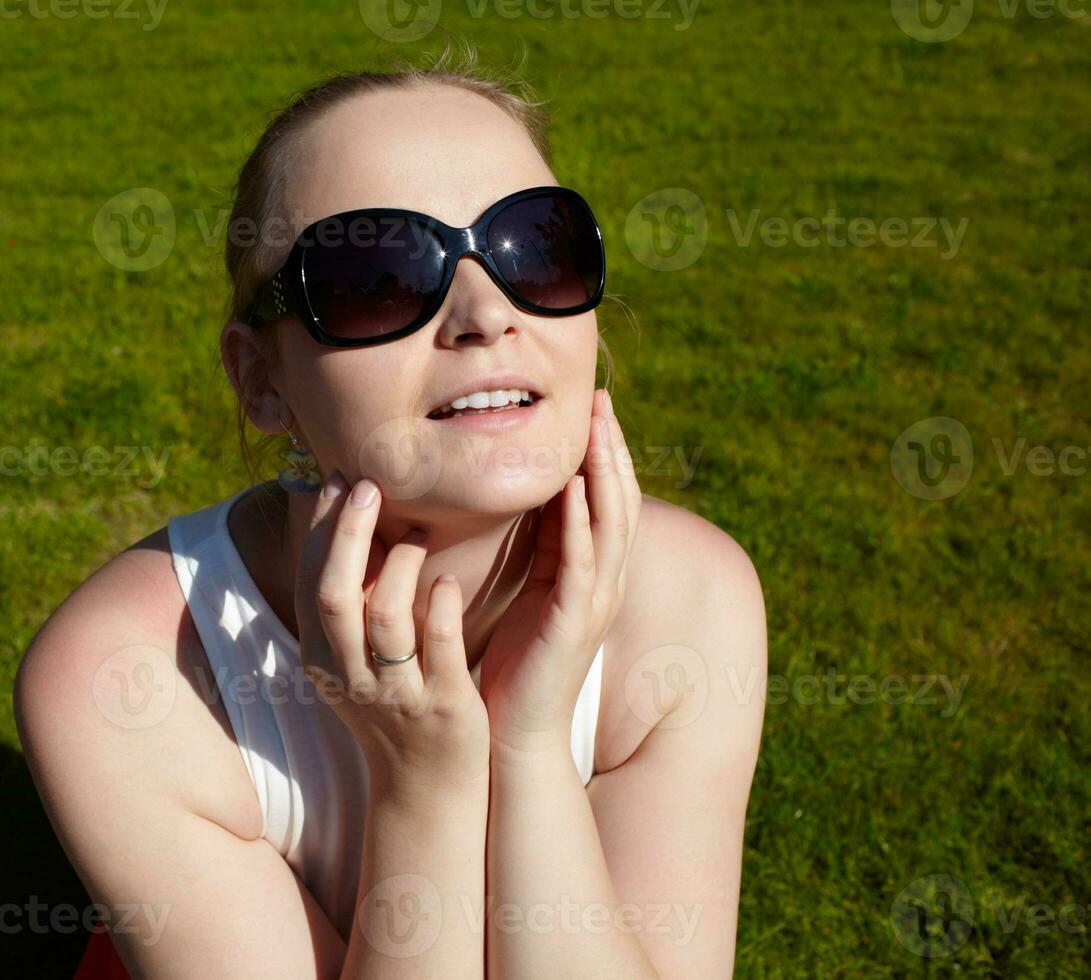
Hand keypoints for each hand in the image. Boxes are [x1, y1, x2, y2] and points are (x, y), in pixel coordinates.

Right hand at [294, 472, 490, 799]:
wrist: (425, 785)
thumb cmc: (394, 704)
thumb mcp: (353, 659)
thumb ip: (350, 602)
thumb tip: (346, 524)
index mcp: (322, 657)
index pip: (309, 581)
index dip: (321, 528)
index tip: (339, 479)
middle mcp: (350, 675)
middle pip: (334, 594)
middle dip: (348, 534)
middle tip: (370, 486)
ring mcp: (396, 692)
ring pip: (386, 619)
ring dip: (399, 566)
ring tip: (417, 534)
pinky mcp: (443, 704)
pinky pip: (440, 647)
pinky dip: (444, 608)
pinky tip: (452, 581)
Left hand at [479, 388, 641, 759]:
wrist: (517, 731)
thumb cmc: (519, 663)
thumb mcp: (532, 591)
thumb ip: (541, 547)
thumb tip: (536, 498)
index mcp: (595, 575)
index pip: (609, 502)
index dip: (605, 454)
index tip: (593, 409)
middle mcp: (605, 584)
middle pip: (620, 503)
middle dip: (612, 450)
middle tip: (602, 402)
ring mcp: (595, 603)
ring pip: (611, 525)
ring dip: (605, 474)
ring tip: (597, 430)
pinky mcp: (573, 622)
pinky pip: (582, 563)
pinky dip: (582, 524)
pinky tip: (575, 490)